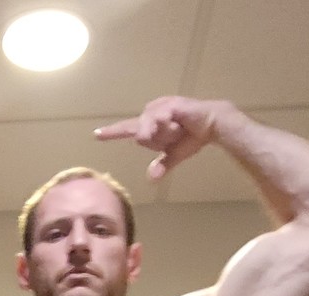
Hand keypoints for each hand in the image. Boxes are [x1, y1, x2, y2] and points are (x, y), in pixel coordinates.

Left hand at [94, 97, 226, 179]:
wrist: (211, 125)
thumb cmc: (192, 137)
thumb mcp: (174, 155)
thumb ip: (162, 165)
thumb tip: (151, 179)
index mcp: (150, 125)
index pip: (127, 129)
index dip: (112, 133)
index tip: (97, 134)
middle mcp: (152, 113)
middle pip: (141, 134)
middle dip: (158, 141)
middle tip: (175, 136)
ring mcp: (160, 107)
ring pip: (148, 128)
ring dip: (163, 135)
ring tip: (177, 131)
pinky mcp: (170, 104)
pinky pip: (159, 119)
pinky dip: (165, 126)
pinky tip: (175, 124)